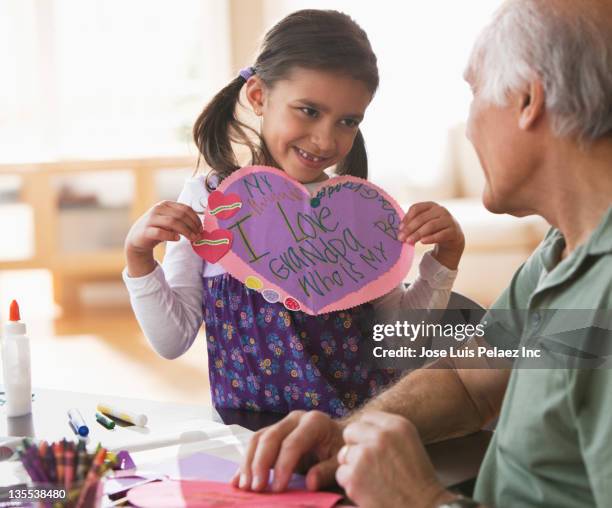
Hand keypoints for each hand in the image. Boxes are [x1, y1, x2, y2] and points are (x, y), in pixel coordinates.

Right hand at [125, 201, 201, 276]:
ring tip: (192, 239)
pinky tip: (177, 239)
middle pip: (181, 215)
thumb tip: (199, 228)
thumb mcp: (170, 222)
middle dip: (192, 226)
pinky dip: (171, 236)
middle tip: (198, 236)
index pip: (185, 209)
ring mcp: (151, 219)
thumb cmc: (158, 229)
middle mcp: (158, 209)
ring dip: (186, 231)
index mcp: (166, 205)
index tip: (201, 229)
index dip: (196, 219)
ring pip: (173, 222)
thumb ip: (182, 221)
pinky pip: (160, 232)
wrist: (137, 239)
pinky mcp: (146, 231)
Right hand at [231, 410, 343, 492]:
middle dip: (260, 464)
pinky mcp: (274, 433)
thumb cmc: (341, 450)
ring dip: (248, 463)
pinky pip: (255, 444)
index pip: (292, 443)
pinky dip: (245, 462)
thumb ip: (327, 470)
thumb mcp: (341, 460)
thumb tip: (310, 483)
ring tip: (244, 487)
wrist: (341, 437)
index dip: (282, 467)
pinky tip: (237, 480)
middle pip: (270, 438)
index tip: (276, 490)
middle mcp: (295, 418)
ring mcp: (282, 424)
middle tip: (256, 489)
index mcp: (314, 422)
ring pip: (258, 439)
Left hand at [336, 411, 452, 507]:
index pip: (367, 417)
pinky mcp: (354, 476)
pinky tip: (368, 489)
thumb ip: (386, 430)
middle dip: (355, 445)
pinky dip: (351, 484)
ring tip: (372, 478)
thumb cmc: (417, 478)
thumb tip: (361, 426)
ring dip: (352, 466)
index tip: (373, 445)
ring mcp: (365, 455)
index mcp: (397, 425)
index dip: (367, 432)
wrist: (423, 507)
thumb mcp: (408, 441)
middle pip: (351, 431)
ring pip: (344, 454)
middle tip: (368, 462)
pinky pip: (341, 474)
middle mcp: (380, 436)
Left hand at [398, 202, 464, 269]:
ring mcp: (448, 220)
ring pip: (431, 226)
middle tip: (401, 238)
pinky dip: (431, 238)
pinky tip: (422, 242)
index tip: (400, 228)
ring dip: (418, 234)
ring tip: (409, 241)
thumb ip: (413, 223)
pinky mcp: (454, 231)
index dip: (407, 218)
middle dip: (410, 228)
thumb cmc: (434, 228)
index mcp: (431, 205)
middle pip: (422, 218)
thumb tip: (400, 230)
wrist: (453, 237)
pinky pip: (441, 234)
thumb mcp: (424, 222)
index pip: (416, 208)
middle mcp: (441, 210)